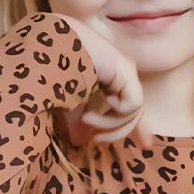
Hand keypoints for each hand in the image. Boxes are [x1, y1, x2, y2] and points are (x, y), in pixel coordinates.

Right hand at [58, 15, 143, 144]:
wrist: (47, 49)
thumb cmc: (52, 72)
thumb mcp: (67, 104)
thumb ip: (79, 121)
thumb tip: (81, 141)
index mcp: (109, 78)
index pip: (130, 104)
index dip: (138, 126)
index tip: (146, 145)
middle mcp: (121, 73)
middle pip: (134, 110)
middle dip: (120, 131)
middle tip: (97, 140)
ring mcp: (125, 71)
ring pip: (133, 111)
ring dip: (109, 124)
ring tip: (86, 120)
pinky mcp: (126, 71)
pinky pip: (131, 104)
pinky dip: (113, 114)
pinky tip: (93, 108)